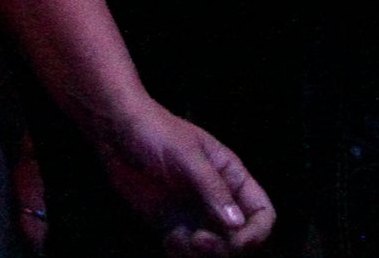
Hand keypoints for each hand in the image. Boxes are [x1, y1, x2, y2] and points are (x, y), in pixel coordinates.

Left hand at [98, 102, 274, 252]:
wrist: (116, 131)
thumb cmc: (156, 131)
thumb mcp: (187, 154)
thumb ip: (212, 188)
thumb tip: (237, 224)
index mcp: (232, 176)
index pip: (262, 212)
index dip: (257, 232)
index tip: (238, 241)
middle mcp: (218, 199)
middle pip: (241, 238)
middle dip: (225, 248)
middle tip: (199, 240)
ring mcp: (195, 213)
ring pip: (215, 250)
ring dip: (201, 254)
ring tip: (181, 240)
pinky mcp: (172, 225)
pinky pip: (187, 251)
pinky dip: (181, 253)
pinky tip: (169, 239)